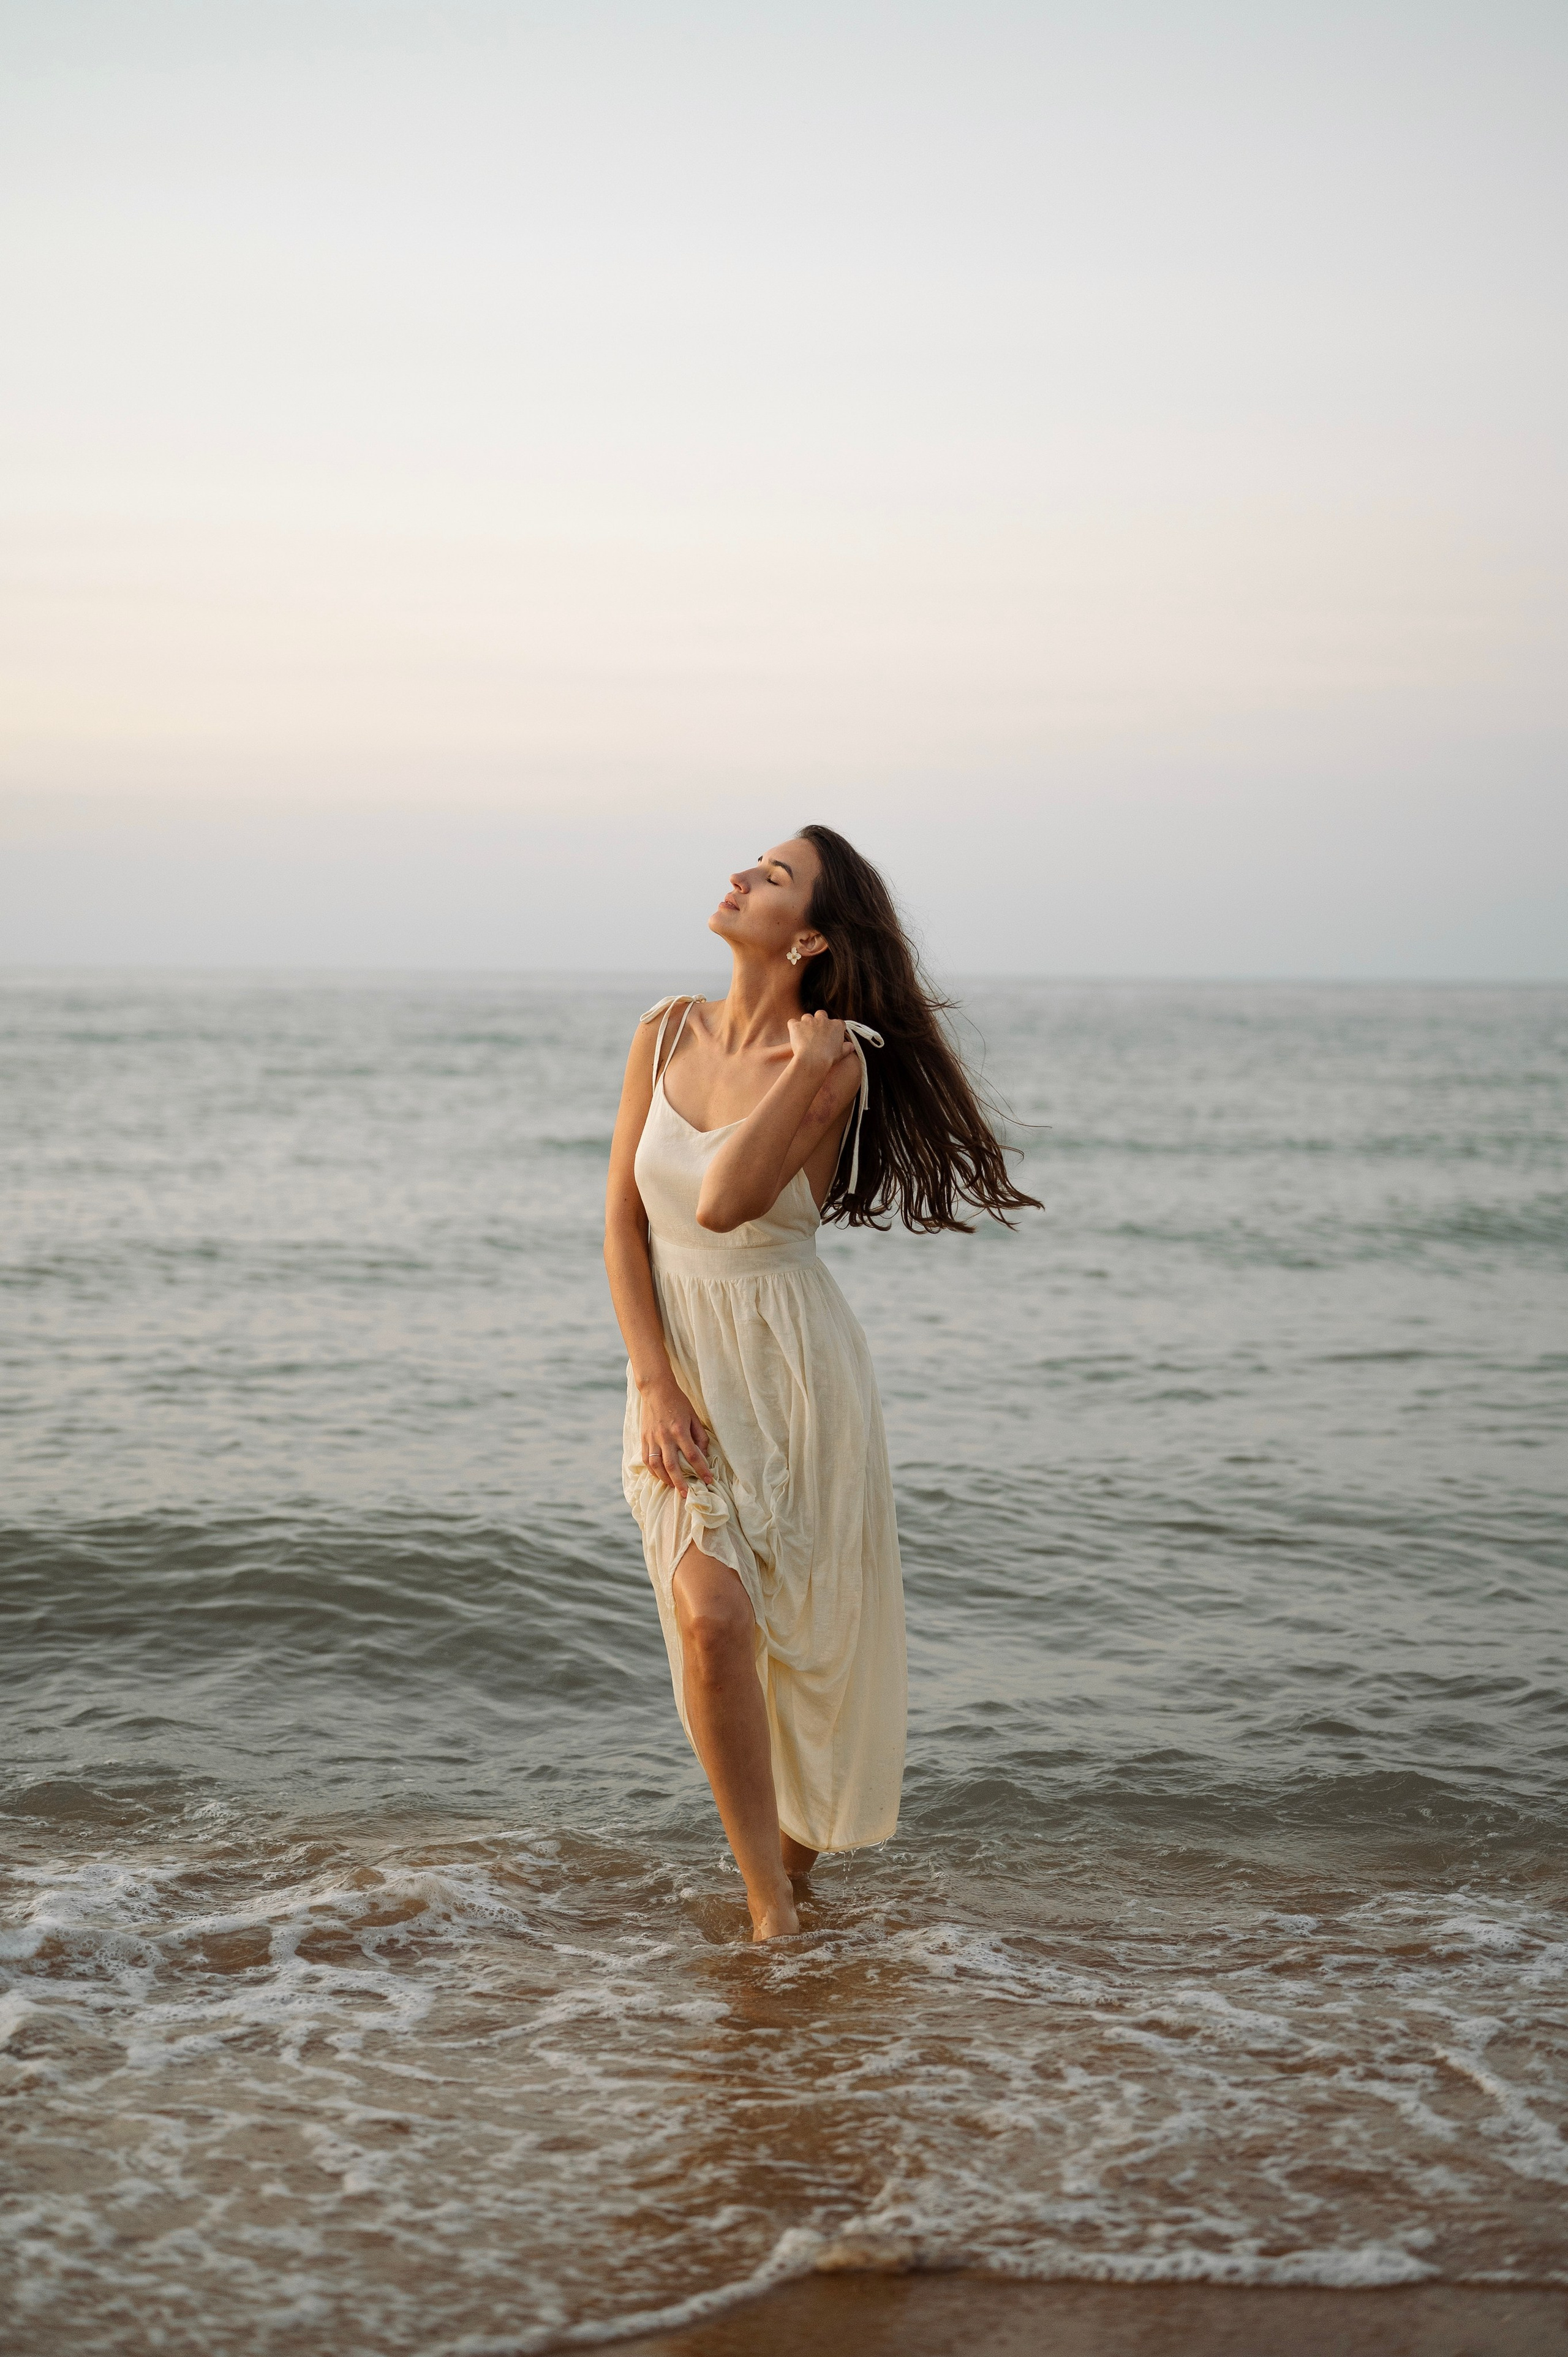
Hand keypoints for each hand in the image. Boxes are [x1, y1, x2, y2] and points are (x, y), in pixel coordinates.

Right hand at [639, 1378, 714, 1498]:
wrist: (656, 1389)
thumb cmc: (678, 1402)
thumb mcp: (694, 1416)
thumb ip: (700, 1436)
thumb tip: (704, 1454)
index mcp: (680, 1430)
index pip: (693, 1455)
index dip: (701, 1470)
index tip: (708, 1480)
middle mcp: (665, 1436)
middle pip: (672, 1466)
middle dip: (680, 1483)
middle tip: (686, 1495)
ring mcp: (652, 1438)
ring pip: (657, 1466)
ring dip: (665, 1479)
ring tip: (673, 1487)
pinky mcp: (643, 1439)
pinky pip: (646, 1460)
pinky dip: (653, 1471)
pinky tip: (660, 1476)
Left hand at [786, 1010, 853, 1079]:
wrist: (813, 1060)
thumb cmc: (828, 1058)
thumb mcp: (841, 1054)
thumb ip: (847, 1048)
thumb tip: (851, 1046)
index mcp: (836, 1026)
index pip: (838, 1022)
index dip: (835, 1028)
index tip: (833, 1035)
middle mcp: (823, 1020)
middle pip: (821, 1014)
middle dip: (819, 1020)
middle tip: (817, 1032)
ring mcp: (809, 1021)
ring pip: (806, 1017)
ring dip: (805, 1023)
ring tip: (804, 1035)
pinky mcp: (796, 1025)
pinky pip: (792, 1022)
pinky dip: (793, 1026)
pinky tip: (794, 1034)